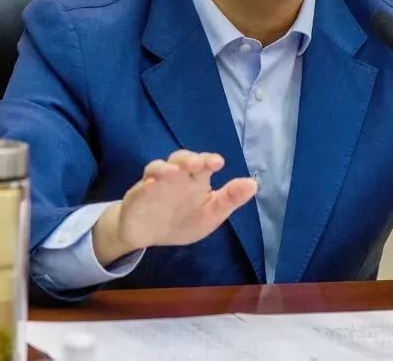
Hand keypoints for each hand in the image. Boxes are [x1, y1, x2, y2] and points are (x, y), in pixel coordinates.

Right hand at [92, 150, 256, 265]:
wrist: (147, 234)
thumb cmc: (182, 220)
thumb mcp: (210, 215)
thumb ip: (229, 200)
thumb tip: (254, 184)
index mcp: (196, 180)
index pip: (204, 164)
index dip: (210, 160)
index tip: (218, 162)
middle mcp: (176, 177)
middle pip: (181, 159)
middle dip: (188, 159)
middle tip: (196, 163)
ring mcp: (156, 184)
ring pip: (159, 167)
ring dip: (166, 168)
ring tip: (174, 172)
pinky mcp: (138, 196)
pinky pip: (141, 187)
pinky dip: (146, 185)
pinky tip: (151, 186)